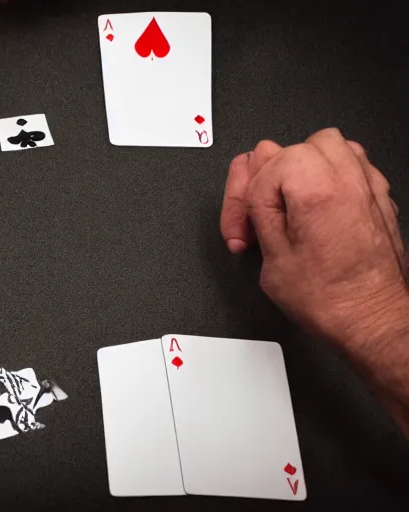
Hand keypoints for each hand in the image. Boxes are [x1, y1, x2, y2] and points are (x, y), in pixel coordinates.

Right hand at [221, 128, 406, 350]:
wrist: (371, 320)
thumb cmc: (329, 298)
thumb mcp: (271, 254)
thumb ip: (258, 204)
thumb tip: (253, 173)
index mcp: (317, 189)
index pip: (263, 167)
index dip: (243, 201)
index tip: (245, 232)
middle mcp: (348, 179)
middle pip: (293, 147)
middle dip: (269, 178)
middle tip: (261, 215)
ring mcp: (368, 185)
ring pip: (327, 146)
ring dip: (301, 169)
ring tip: (288, 203)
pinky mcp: (379, 197)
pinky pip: (352, 163)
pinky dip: (329, 177)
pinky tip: (316, 206)